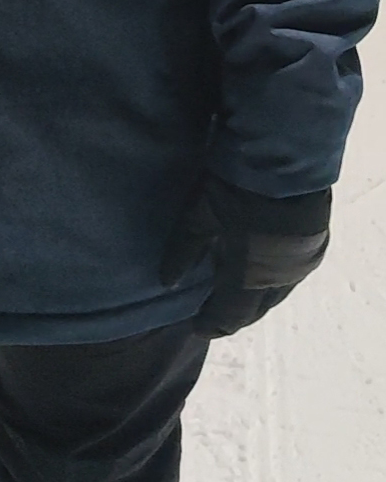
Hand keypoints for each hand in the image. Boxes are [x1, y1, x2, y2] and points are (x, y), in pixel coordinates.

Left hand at [160, 172, 330, 338]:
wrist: (286, 155)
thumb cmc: (235, 185)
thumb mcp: (201, 214)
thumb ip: (184, 249)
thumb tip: (166, 281)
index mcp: (251, 276)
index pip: (230, 315)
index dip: (212, 324)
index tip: (196, 326)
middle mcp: (280, 279)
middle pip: (256, 308)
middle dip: (235, 312)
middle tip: (215, 309)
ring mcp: (301, 263)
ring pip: (276, 293)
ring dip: (257, 295)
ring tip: (235, 289)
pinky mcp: (315, 245)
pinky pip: (290, 275)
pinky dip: (273, 278)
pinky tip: (262, 268)